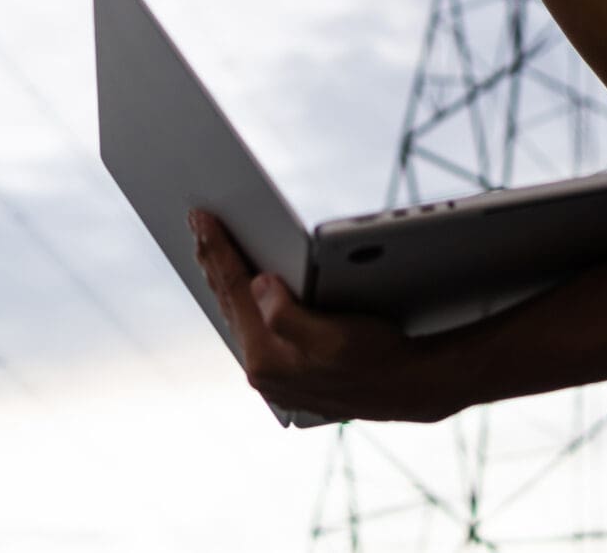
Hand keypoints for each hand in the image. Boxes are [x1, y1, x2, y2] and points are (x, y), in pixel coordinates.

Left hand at [189, 210, 454, 424]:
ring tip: (210, 250)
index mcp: (267, 360)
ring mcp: (274, 375)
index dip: (218, 250)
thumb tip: (260, 285)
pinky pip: (255, 326)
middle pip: (230, 303)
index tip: (200, 218)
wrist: (410, 388)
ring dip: (225, 279)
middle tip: (196, 223)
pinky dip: (245, 300)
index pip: (235, 292)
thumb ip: (288, 317)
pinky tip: (244, 286)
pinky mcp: (289, 372)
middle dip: (213, 260)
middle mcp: (263, 371)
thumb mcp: (336, 337)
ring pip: (240, 316)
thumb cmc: (378, 358)